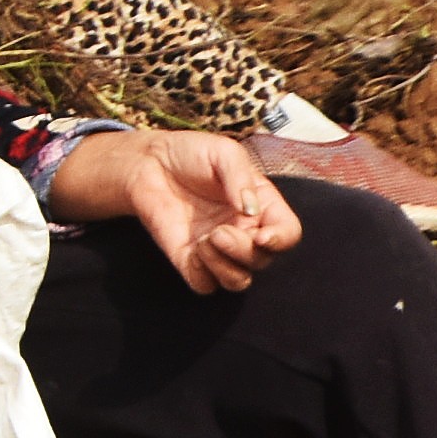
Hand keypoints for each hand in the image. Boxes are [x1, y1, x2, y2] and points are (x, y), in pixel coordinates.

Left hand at [47, 128, 299, 294]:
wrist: (149, 162)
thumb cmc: (191, 153)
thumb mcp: (223, 152)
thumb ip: (240, 177)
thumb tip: (251, 211)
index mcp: (262, 207)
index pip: (287, 234)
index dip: (280, 240)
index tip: (261, 235)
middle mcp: (245, 232)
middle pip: (262, 261)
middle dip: (243, 251)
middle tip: (219, 232)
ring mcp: (218, 249)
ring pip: (237, 281)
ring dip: (225, 267)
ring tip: (204, 240)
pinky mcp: (189, 259)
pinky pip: (204, 285)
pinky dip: (201, 275)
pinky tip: (191, 250)